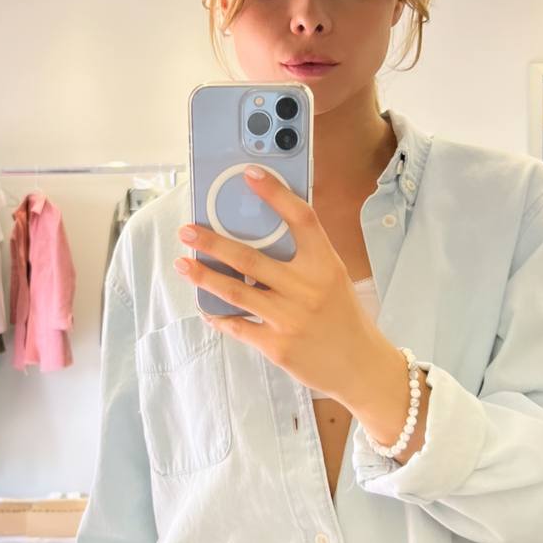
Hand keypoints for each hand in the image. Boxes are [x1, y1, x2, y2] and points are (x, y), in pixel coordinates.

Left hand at [174, 165, 385, 407]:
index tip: (249, 174)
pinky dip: (218, 315)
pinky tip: (205, 306)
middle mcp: (307, 289)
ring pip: (235, 292)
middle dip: (212, 243)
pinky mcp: (277, 347)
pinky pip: (237, 326)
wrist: (360, 367)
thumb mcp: (333, 279)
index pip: (301, 219)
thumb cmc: (343, 317)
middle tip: (187, 231)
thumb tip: (260, 233)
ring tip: (182, 265)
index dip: (275, 194)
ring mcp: (290, 319)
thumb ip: (304, 258)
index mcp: (326, 265)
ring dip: (204, 276)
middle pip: (250, 259)